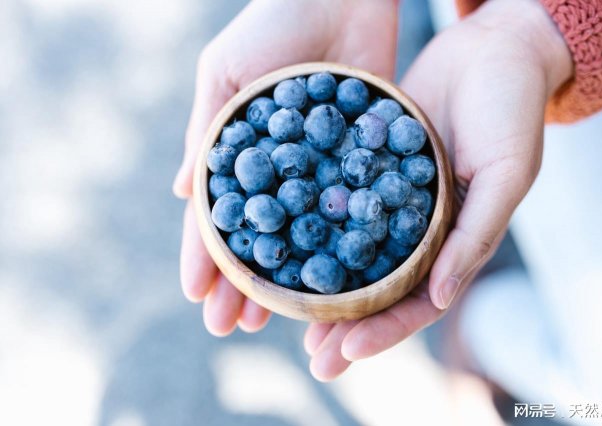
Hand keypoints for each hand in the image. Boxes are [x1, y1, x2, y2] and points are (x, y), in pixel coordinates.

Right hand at [173, 0, 398, 335]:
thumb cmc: (273, 23)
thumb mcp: (225, 74)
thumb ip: (207, 133)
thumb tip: (181, 194)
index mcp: (240, 150)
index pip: (217, 215)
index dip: (204, 256)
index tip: (197, 297)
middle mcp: (278, 168)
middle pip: (257, 236)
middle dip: (241, 282)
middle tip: (230, 328)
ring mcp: (319, 168)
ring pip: (300, 236)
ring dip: (284, 278)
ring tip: (273, 320)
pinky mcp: (359, 158)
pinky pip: (347, 209)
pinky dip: (338, 246)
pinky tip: (332, 280)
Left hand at [304, 0, 572, 379]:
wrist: (490, 50)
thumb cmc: (511, 111)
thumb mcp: (506, 172)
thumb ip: (477, 234)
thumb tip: (440, 297)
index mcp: (456, 241)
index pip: (419, 301)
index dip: (385, 330)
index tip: (347, 350)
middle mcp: (420, 229)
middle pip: (379, 289)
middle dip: (346, 324)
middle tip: (312, 357)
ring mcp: (390, 200)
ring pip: (352, 253)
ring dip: (323, 286)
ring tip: (286, 312)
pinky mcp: (367, 166)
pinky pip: (338, 201)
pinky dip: (312, 224)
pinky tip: (282, 239)